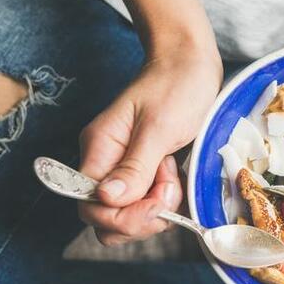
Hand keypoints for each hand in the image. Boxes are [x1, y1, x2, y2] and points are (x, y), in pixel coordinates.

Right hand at [78, 48, 221, 244]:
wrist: (192, 65)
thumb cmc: (176, 86)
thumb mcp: (158, 127)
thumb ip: (134, 166)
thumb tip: (106, 199)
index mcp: (100, 150)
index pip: (91, 206)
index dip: (124, 215)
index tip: (159, 198)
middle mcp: (108, 164)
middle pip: (108, 219)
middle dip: (143, 216)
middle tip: (170, 187)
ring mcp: (128, 170)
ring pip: (131, 215)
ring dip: (158, 209)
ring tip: (176, 175)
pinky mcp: (148, 173)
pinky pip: (150, 204)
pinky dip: (168, 201)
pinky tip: (180, 178)